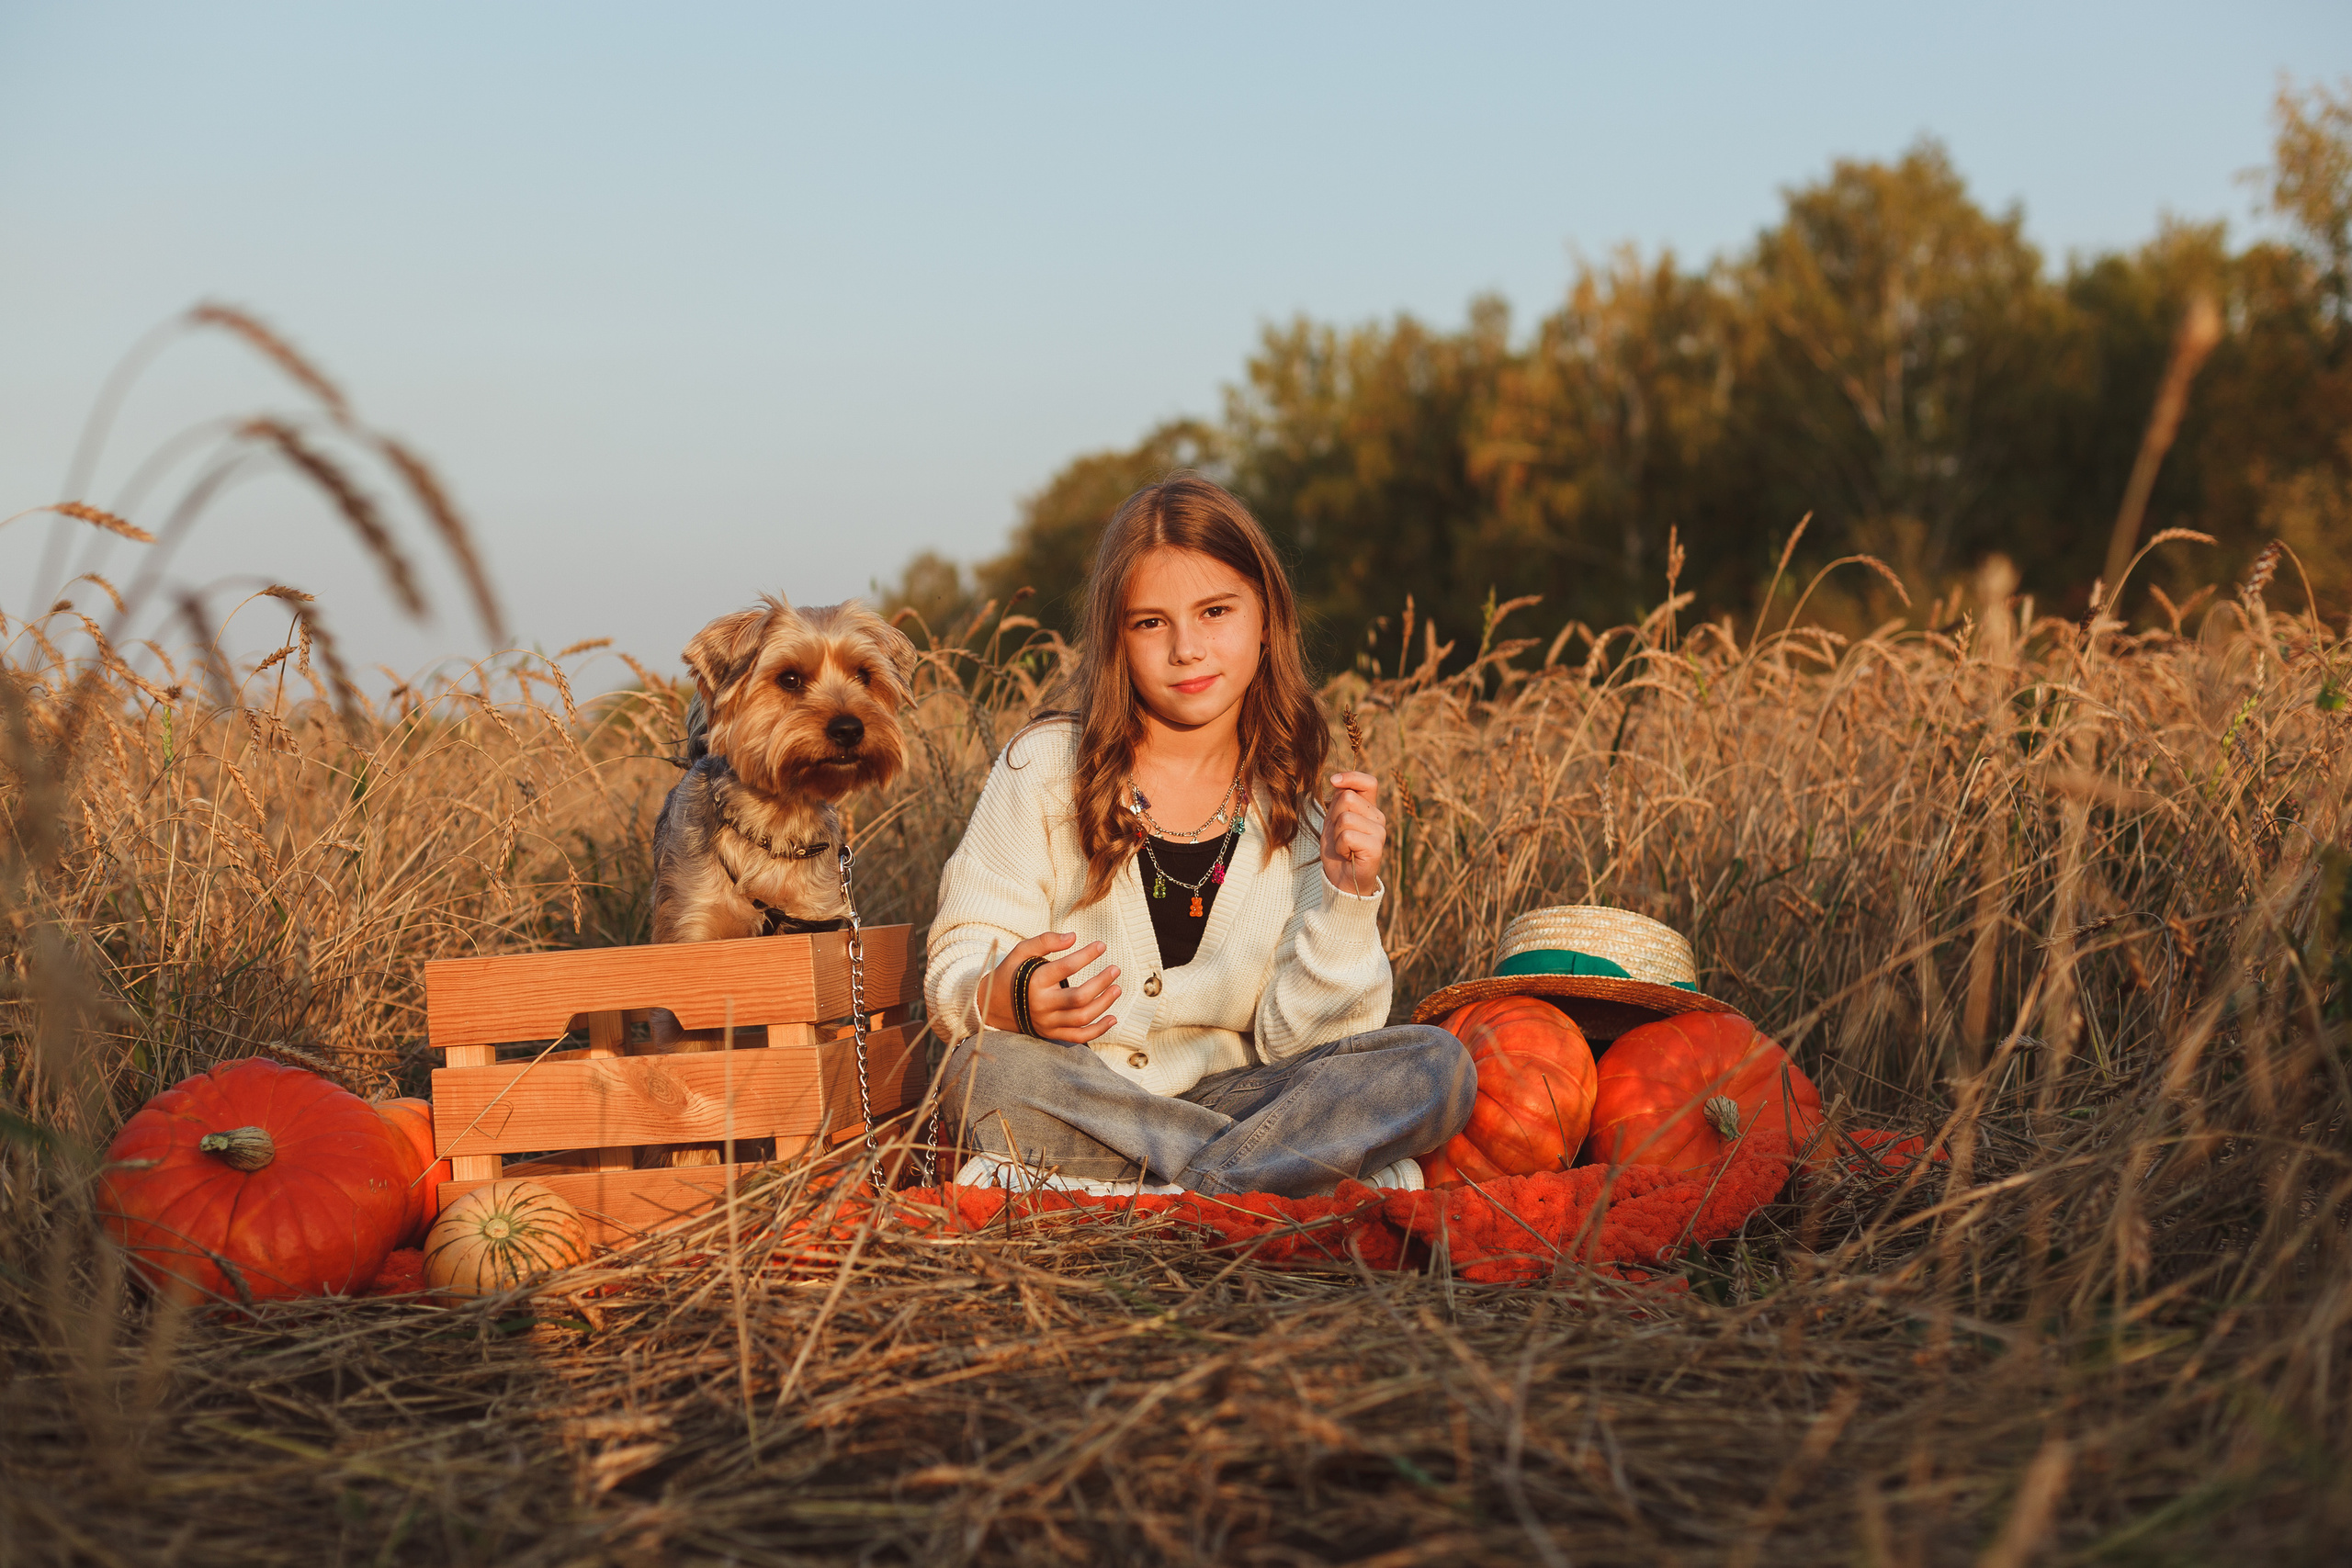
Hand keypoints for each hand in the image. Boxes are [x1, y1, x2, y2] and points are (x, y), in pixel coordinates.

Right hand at [981, 930, 1120, 1043]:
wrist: (992, 1005)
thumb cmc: (1011, 973)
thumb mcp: (1021, 952)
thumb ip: (1045, 941)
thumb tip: (1073, 936)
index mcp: (1034, 982)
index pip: (1065, 967)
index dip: (1086, 955)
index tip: (1101, 946)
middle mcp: (1041, 1004)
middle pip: (1078, 998)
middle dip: (1101, 983)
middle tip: (1115, 969)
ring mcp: (1047, 1022)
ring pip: (1081, 1017)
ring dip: (1104, 1004)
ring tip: (1117, 989)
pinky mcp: (1051, 1033)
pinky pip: (1078, 1036)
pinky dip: (1097, 1030)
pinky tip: (1112, 1018)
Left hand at [1320, 771, 1385, 893]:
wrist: (1341, 881)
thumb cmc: (1338, 851)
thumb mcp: (1333, 821)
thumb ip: (1339, 801)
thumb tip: (1338, 781)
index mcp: (1369, 809)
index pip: (1368, 782)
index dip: (1351, 777)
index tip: (1333, 781)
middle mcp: (1378, 818)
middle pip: (1348, 797)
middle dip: (1333, 815)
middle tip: (1338, 835)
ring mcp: (1380, 832)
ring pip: (1345, 817)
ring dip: (1336, 834)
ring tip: (1343, 846)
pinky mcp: (1376, 847)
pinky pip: (1348, 835)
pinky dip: (1340, 846)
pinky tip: (1347, 855)